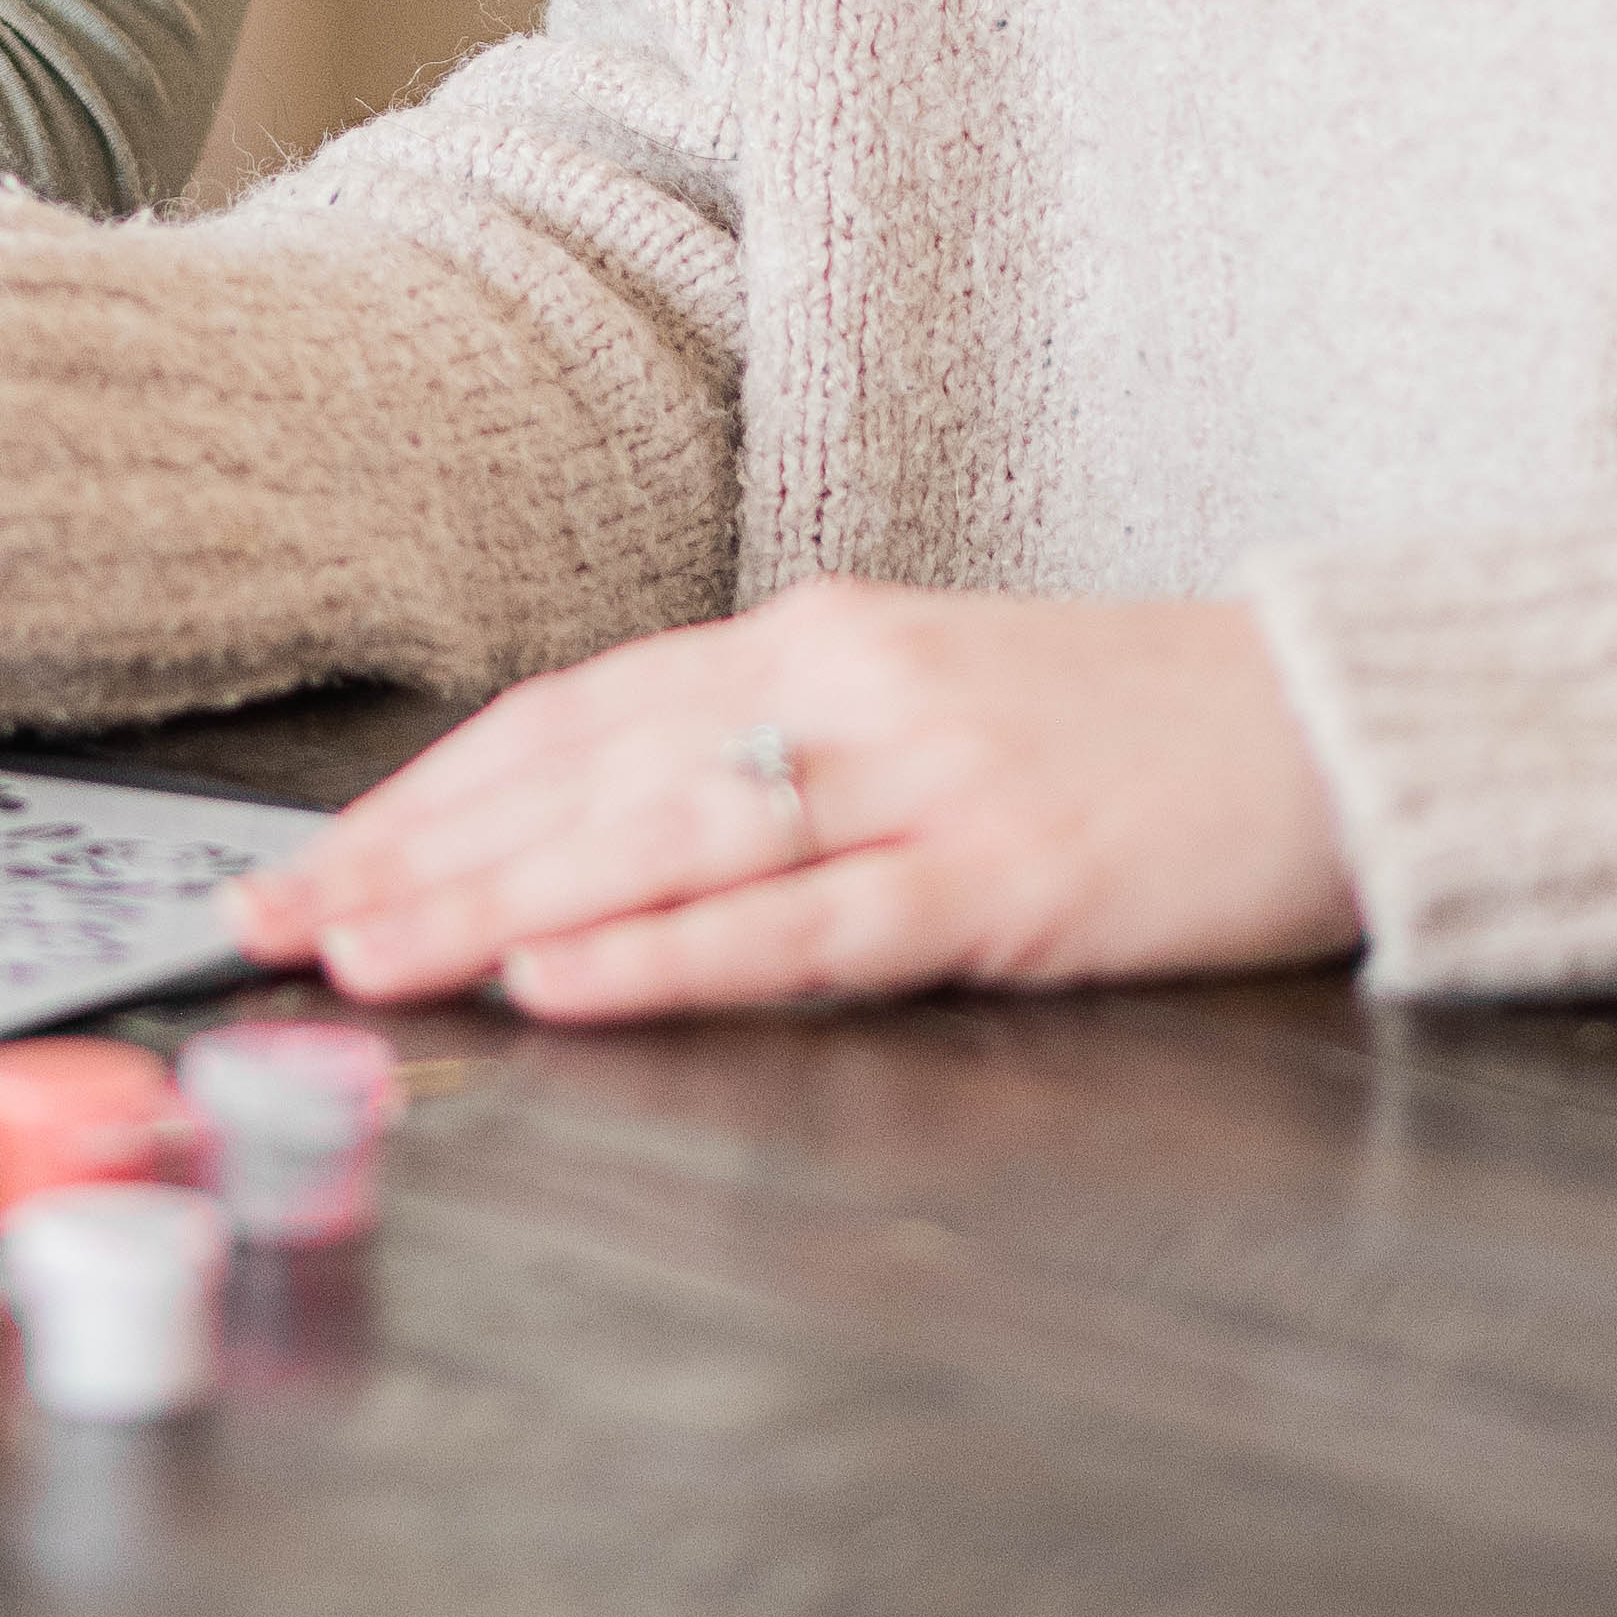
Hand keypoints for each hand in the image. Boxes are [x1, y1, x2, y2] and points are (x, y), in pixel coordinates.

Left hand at [223, 580, 1365, 1023]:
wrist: (1339, 720)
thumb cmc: (1126, 733)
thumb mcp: (926, 710)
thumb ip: (779, 757)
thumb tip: (602, 838)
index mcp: (817, 640)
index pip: (574, 713)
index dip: (432, 792)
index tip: (313, 864)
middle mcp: (847, 685)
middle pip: (585, 773)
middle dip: (416, 855)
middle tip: (276, 925)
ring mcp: (925, 778)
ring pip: (666, 840)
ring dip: (496, 901)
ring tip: (368, 952)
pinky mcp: (1004, 878)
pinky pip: (805, 925)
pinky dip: (671, 953)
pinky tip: (565, 977)